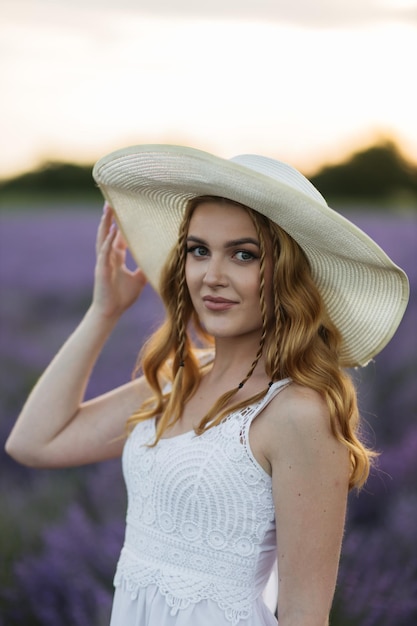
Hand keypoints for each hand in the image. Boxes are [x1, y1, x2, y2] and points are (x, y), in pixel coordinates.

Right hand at [92, 203, 146, 318]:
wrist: (111, 312)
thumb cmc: (122, 297)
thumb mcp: (139, 280)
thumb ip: (145, 268)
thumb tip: (158, 261)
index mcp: (116, 258)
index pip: (118, 237)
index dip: (120, 224)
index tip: (124, 210)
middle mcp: (108, 256)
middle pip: (108, 232)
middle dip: (110, 217)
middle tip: (111, 201)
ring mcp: (104, 261)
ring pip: (103, 238)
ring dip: (106, 223)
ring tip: (108, 209)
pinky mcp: (102, 269)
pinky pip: (105, 251)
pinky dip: (109, 240)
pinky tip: (113, 230)